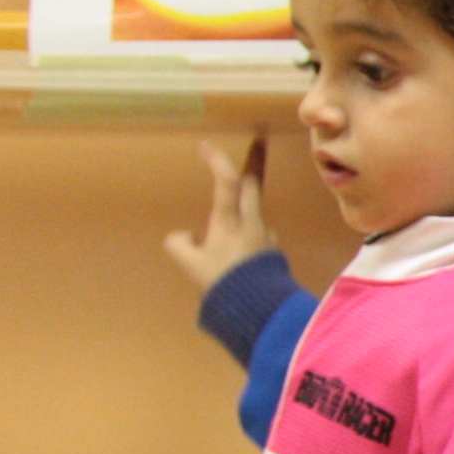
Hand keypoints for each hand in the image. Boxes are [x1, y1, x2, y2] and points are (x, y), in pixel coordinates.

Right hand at [165, 136, 276, 293]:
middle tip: (257, 143)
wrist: (261, 310)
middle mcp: (252, 223)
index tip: (206, 145)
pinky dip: (248, 232)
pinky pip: (258, 234)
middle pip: (253, 185)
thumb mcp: (190, 264)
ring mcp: (266, 237)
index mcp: (230, 222)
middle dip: (253, 162)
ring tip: (235, 203)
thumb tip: (185, 236)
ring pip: (256, 210)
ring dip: (247, 202)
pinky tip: (240, 248)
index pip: (227, 182)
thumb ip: (180, 245)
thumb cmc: (224, 283)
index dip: (217, 160)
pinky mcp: (273, 252)